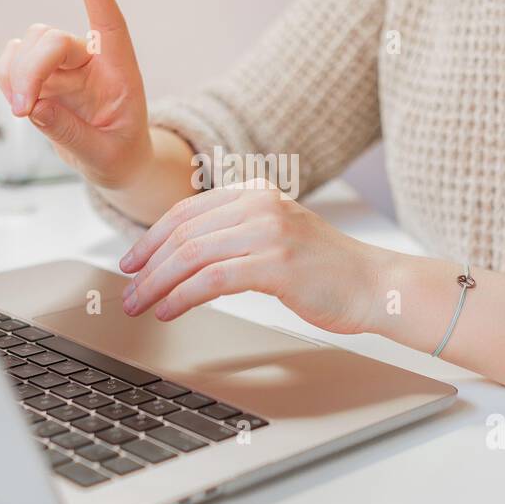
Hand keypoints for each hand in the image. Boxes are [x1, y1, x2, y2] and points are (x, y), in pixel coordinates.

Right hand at [0, 0, 151, 189]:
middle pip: (52, 39)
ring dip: (16, 74)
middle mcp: (90, 59)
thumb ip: (72, 134)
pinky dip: (6, 79)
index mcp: (120, 71)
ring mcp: (63, 65)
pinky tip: (21, 104)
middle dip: (31, 70)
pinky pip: (11, 62)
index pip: (109, 21)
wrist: (116, 163)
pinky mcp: (40, 75)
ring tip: (24, 112)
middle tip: (24, 110)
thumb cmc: (120, 154)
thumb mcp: (105, 156)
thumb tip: (35, 108)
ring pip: (28, 44)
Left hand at [118, 181, 382, 333]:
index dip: (151, 238)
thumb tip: (184, 257)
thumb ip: (238, 235)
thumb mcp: (279, 236)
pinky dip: (182, 296)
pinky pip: (212, 279)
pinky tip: (169, 310)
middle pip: (184, 233)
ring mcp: (269, 231)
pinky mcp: (275, 264)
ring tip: (140, 305)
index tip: (132, 262)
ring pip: (192, 255)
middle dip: (148, 265)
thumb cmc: (328, 271)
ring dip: (158, 284)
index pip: (187, 211)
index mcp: (258, 192)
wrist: (375, 285)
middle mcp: (261, 204)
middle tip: (128, 290)